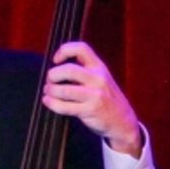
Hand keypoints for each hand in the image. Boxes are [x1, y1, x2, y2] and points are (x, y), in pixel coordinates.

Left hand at [41, 41, 142, 156]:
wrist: (122, 120)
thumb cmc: (105, 98)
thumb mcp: (99, 78)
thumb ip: (82, 71)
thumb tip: (54, 69)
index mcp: (99, 67)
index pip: (81, 48)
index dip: (64, 50)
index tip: (55, 60)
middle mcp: (98, 78)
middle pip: (69, 70)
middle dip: (53, 75)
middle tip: (49, 81)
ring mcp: (95, 94)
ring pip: (65, 90)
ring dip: (51, 91)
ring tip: (48, 92)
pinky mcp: (90, 110)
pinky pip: (65, 107)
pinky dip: (52, 104)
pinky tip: (48, 101)